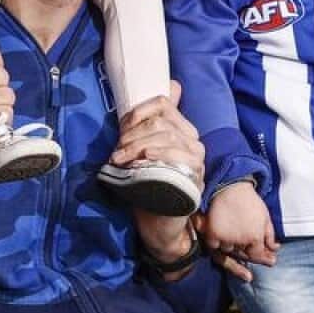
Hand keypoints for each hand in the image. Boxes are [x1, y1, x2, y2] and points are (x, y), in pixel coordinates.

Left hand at [119, 83, 205, 278]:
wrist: (158, 224)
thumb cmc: (148, 185)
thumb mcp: (142, 152)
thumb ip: (146, 125)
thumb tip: (166, 87)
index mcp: (183, 130)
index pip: (163, 104)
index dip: (138, 112)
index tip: (122, 128)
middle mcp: (194, 142)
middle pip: (161, 123)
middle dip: (133, 135)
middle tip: (117, 152)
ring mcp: (196, 160)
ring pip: (167, 138)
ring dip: (137, 147)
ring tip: (120, 160)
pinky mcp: (194, 177)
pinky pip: (177, 158)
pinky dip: (156, 156)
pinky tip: (141, 162)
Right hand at [197, 181, 278, 281]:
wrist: (229, 185)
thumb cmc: (249, 199)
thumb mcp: (265, 216)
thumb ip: (270, 235)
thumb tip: (275, 249)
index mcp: (255, 236)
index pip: (257, 256)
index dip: (263, 258)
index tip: (269, 260)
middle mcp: (240, 241)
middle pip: (243, 256)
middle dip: (249, 254)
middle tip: (251, 251)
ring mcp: (225, 239)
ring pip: (228, 252)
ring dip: (233, 249)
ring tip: (236, 239)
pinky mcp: (212, 235)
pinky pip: (214, 247)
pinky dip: (218, 245)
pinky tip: (222, 240)